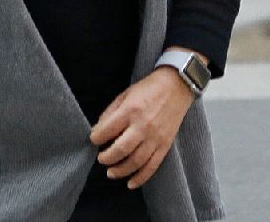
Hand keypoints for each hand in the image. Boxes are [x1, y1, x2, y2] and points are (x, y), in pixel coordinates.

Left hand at [90, 65, 196, 189]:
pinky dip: (141, 177)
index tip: (94, 140)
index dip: (96, 138)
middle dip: (106, 158)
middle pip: (121, 150)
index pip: (107, 130)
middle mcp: (143, 125)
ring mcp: (155, 137)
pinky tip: (131, 183)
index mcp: (130, 110)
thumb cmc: (148, 89)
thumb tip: (98, 131)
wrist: (176, 86)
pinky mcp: (165, 145)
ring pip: (136, 161)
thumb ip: (110, 113)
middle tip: (101, 159)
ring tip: (110, 173)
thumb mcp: (125, 94)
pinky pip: (152, 166)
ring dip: (120, 171)